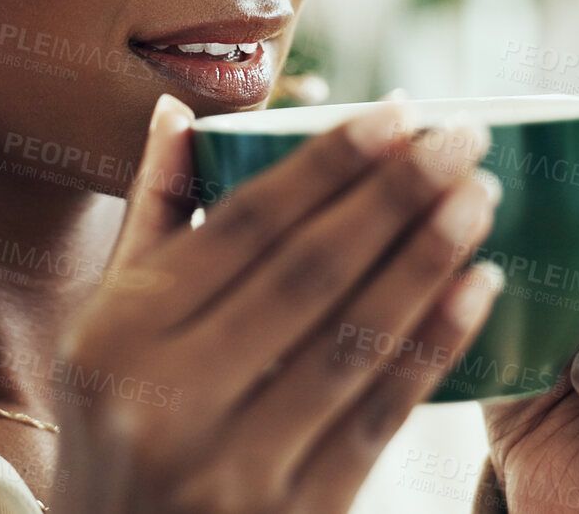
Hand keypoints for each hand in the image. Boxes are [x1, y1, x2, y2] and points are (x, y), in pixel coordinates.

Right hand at [52, 92, 507, 512]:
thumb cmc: (113, 435)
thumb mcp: (99, 334)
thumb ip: (150, 222)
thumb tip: (179, 111)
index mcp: (118, 339)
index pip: (243, 228)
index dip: (326, 164)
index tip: (397, 112)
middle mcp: (171, 402)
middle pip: (307, 275)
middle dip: (393, 197)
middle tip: (462, 138)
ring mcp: (236, 468)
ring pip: (353, 342)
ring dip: (427, 260)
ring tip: (479, 198)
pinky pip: (380, 418)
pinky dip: (433, 347)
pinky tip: (478, 290)